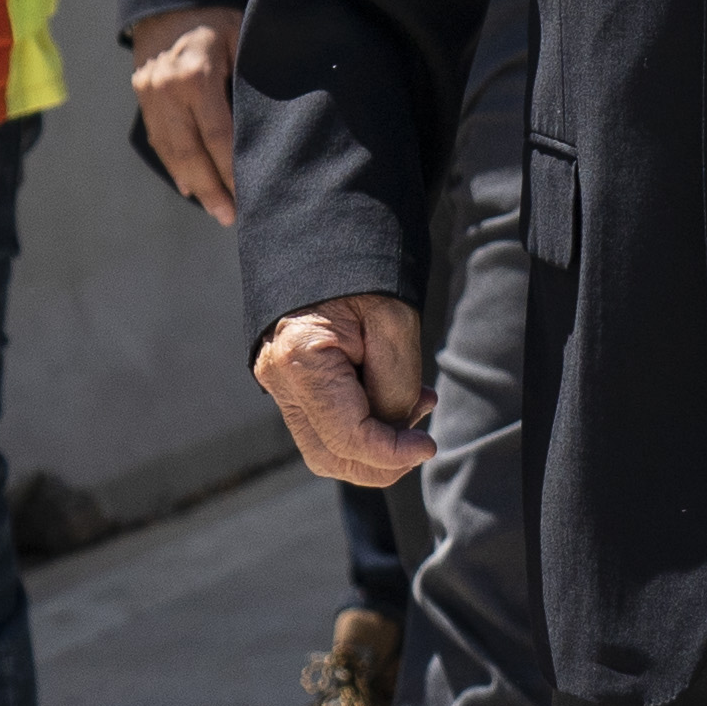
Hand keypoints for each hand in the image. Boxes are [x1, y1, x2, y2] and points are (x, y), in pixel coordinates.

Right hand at [130, 6, 243, 226]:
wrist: (170, 0)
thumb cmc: (218, 19)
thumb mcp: (242, 39)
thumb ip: (247, 81)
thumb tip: (267, 126)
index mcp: (196, 75)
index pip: (217, 135)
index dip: (231, 169)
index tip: (248, 194)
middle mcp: (168, 89)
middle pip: (189, 152)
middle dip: (211, 188)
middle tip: (230, 216)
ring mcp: (150, 95)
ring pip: (170, 151)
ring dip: (192, 184)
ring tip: (215, 208)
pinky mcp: (142, 97)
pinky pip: (159, 140)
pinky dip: (174, 165)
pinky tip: (190, 185)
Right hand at [255, 292, 433, 483]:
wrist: (330, 243)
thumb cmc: (364, 277)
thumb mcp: (394, 324)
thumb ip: (395, 388)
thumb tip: (395, 433)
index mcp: (300, 360)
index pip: (347, 436)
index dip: (391, 453)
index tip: (428, 447)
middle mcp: (279, 380)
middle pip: (329, 456)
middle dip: (380, 462)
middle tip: (420, 440)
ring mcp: (280, 386)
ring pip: (326, 449)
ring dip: (373, 447)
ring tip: (415, 410)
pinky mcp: (292, 386)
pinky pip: (325, 426)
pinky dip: (362, 429)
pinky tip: (395, 405)